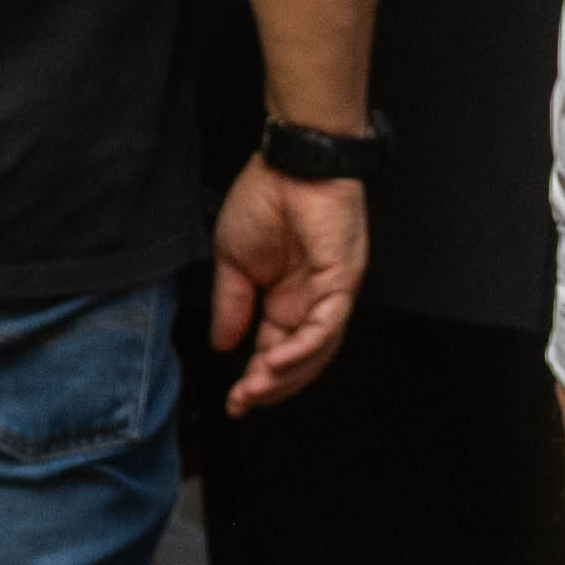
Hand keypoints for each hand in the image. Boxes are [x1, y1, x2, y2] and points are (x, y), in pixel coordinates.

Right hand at [204, 162, 366, 415]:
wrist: (288, 162)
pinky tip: (276, 361)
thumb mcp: (233, 263)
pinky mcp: (342, 280)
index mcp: (286, 300)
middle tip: (243, 401)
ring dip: (286, 375)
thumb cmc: (265, 199)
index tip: (235, 401)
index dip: (257, 380)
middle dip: (271, 387)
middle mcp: (311, 303)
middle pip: (300, 362)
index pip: (276, 352)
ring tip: (255, 387)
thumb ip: (232, 305)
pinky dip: (303, 347)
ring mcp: (330, 294)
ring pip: (317, 351)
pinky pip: (327, 324)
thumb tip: (222, 344)